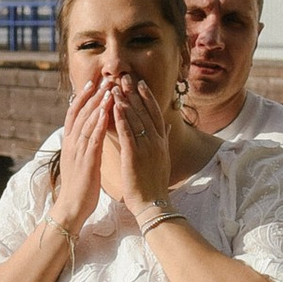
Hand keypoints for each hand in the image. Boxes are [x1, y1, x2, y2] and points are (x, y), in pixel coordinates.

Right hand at [51, 80, 110, 234]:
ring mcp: (77, 151)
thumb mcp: (80, 161)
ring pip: (86, 121)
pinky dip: (98, 122)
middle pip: (80, 112)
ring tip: (108, 89)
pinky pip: (92, 137)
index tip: (93, 83)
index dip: (83, 97)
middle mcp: (71, 143)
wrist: (72, 207)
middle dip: (92, 95)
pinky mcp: (86, 161)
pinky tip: (106, 111)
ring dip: (97, 104)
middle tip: (103, 79)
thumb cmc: (80, 186)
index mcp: (70, 143)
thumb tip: (90, 133)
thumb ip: (84, 146)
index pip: (74, 113)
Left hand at [103, 73, 173, 227]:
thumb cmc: (155, 183)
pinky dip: (121, 119)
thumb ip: (165, 140)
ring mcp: (147, 148)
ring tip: (116, 87)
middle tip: (125, 78)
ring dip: (125, 102)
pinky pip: (128, 133)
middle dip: (134, 94)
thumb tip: (168, 127)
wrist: (153, 204)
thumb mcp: (163, 159)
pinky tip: (114, 107)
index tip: (140, 84)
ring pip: (136, 119)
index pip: (156, 114)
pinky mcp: (135, 156)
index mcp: (162, 142)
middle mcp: (156, 141)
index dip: (147, 97)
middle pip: (145, 112)